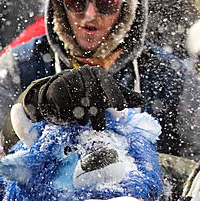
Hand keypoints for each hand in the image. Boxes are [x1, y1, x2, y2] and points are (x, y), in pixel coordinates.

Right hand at [22, 66, 145, 130]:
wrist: (61, 89)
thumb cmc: (88, 92)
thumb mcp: (106, 95)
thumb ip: (124, 97)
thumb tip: (143, 101)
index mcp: (99, 73)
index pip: (109, 84)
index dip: (115, 95)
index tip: (121, 107)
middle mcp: (84, 72)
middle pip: (94, 96)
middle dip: (97, 115)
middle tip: (99, 128)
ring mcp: (70, 78)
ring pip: (80, 101)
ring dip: (82, 116)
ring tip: (82, 120)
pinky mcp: (56, 86)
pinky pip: (64, 104)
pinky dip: (67, 114)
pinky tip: (69, 116)